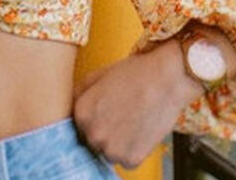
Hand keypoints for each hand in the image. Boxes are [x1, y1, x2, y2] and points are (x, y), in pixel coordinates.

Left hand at [72, 41, 200, 169]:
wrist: (167, 77)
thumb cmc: (135, 73)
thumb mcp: (98, 75)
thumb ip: (79, 93)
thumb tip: (69, 106)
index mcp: (82, 113)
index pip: (80, 126)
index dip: (96, 117)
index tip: (108, 110)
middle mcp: (93, 134)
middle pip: (94, 142)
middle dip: (105, 132)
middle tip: (123, 114)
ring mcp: (112, 149)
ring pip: (110, 153)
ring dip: (119, 144)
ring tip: (133, 120)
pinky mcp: (132, 159)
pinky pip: (128, 161)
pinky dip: (134, 150)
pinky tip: (142, 129)